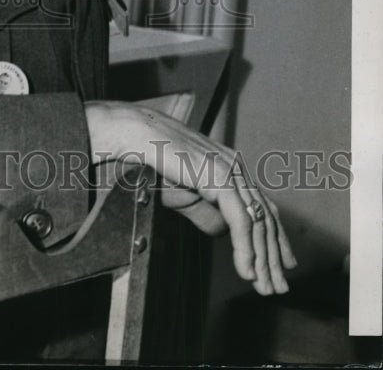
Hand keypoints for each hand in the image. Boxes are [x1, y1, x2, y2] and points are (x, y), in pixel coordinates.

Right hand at [85, 100, 297, 294]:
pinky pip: (240, 221)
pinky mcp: (221, 179)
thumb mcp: (186, 194)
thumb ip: (206, 212)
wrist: (140, 136)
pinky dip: (245, 250)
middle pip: (264, 218)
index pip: (262, 207)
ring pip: (256, 223)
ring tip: (264, 286)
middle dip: (273, 257)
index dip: (275, 238)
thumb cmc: (157, 159)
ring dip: (262, 260)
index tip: (283, 264)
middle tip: (278, 287)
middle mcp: (237, 168)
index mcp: (231, 167)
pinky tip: (247, 271)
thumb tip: (223, 233)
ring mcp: (231, 172)